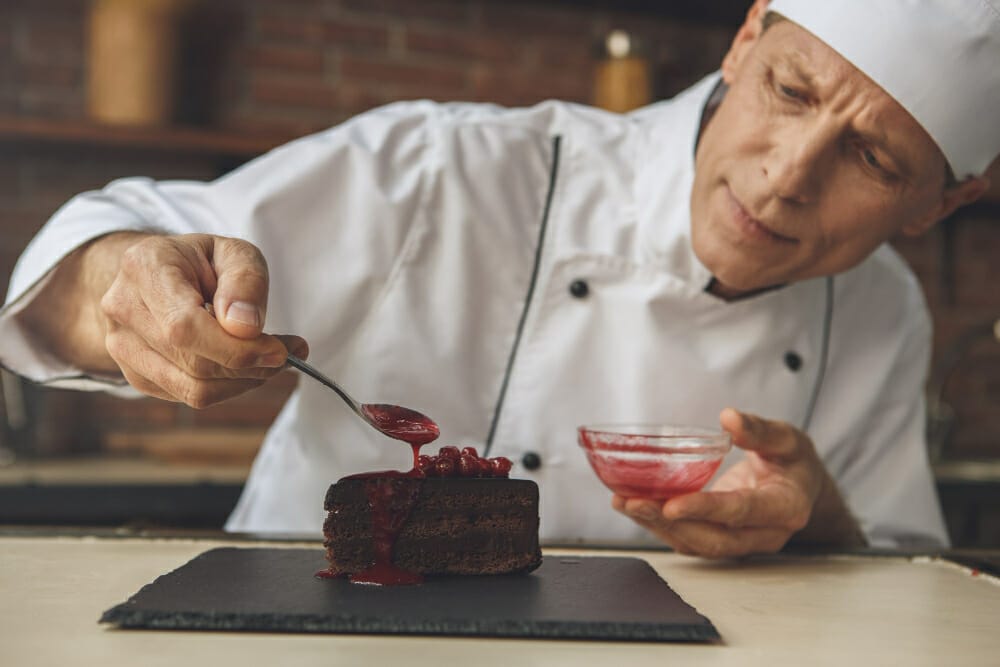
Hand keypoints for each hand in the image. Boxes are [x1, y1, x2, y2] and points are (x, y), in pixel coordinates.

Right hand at [100, 233, 307, 406]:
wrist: (162, 274)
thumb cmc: (203, 262)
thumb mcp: (235, 253)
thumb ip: (245, 281)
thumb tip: (245, 328)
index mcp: (143, 267)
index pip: (185, 328)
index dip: (236, 349)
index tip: (279, 350)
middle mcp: (123, 308)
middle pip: (194, 363)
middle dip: (251, 365)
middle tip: (286, 353)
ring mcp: (122, 346)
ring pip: (194, 389)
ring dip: (245, 381)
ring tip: (270, 358)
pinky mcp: (136, 375)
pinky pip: (190, 396)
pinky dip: (229, 387)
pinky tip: (245, 365)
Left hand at [613, 408, 861, 557]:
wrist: (801, 489)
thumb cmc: (794, 462)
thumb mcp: (788, 439)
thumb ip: (760, 431)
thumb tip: (729, 418)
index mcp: (786, 509)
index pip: (742, 512)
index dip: (706, 509)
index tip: (672, 503)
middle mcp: (763, 534)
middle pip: (713, 538)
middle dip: (670, 523)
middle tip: (633, 502)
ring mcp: (741, 542)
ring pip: (696, 544)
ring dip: (656, 526)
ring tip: (623, 502)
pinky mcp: (721, 539)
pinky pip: (688, 538)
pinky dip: (658, 525)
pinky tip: (632, 505)